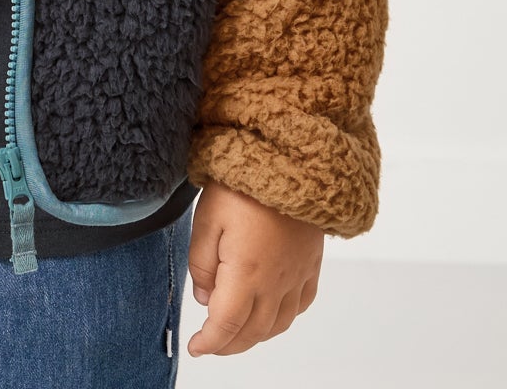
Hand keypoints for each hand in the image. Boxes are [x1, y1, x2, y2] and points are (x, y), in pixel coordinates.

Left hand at [185, 182, 323, 355]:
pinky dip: (284, 318)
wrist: (289, 157)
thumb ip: (202, 264)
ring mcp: (298, 273)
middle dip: (229, 344)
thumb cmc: (242, 182)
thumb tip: (205, 299)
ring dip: (256, 336)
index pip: (226, 324)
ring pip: (279, 323)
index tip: (195, 347)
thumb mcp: (206, 218)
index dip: (209, 343)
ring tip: (236, 333)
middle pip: (253, 331)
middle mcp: (276, 281)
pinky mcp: (311, 261)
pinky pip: (301, 303)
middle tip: (211, 344)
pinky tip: (272, 312)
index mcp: (247, 273)